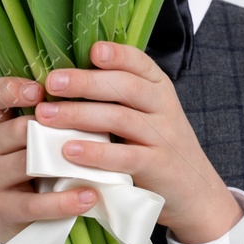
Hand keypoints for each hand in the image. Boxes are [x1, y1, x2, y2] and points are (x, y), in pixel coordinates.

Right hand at [0, 76, 98, 243]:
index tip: (39, 90)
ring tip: (98, 165)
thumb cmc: (48, 166)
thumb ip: (61, 112)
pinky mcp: (2, 209)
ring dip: (62, 164)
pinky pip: (32, 204)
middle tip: (87, 127)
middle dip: (49, 128)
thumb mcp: (50, 136)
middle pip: (13, 130)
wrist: (31, 219)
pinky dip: (63, 202)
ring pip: (22, 165)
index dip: (10, 90)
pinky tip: (89, 198)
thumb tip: (97, 82)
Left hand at [34, 41, 243, 243]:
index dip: (117, 55)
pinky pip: (125, 156)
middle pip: (126, 87)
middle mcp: (164, 107)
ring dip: (80, 115)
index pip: (140, 63)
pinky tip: (69, 151)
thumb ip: (121, 97)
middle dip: (86, 82)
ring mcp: (163, 137)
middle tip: (51, 82)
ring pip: (121, 118)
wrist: (197, 193)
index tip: (91, 51)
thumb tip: (67, 78)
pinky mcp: (158, 167)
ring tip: (46, 116)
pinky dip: (96, 152)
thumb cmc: (160, 149)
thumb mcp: (151, 115)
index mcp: (159, 88)